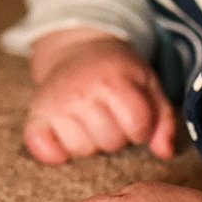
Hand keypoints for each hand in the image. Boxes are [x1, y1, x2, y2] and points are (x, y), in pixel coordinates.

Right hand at [23, 30, 177, 163]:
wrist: (77, 48)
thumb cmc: (117, 71)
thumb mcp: (148, 84)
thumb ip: (163, 118)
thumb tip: (164, 152)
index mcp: (115, 81)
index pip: (138, 126)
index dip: (140, 127)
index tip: (133, 114)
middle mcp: (83, 91)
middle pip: (111, 142)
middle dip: (116, 135)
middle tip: (109, 115)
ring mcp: (57, 103)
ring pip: (82, 150)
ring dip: (89, 142)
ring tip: (89, 122)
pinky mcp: (37, 113)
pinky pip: (42, 148)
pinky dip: (52, 152)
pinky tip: (62, 142)